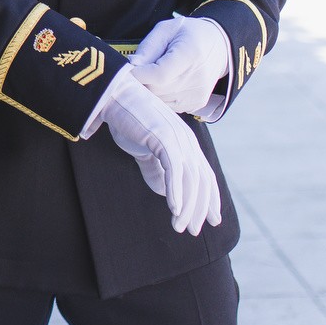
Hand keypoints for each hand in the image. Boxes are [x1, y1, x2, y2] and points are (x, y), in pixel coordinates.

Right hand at [92, 67, 222, 235]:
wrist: (113, 94)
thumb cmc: (127, 119)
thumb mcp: (145, 149)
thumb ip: (156, 168)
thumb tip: (164, 191)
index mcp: (186, 142)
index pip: (205, 175)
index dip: (210, 199)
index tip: (212, 220)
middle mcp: (187, 141)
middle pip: (202, 181)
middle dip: (200, 208)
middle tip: (193, 230)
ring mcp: (177, 139)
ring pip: (190, 180)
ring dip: (186, 207)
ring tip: (180, 227)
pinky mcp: (163, 138)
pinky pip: (174, 171)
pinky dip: (176, 192)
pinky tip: (173, 209)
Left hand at [127, 15, 230, 115]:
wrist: (218, 47)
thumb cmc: (189, 35)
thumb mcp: (167, 29)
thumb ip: (148, 47)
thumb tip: (131, 66)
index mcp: (191, 54)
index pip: (159, 75)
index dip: (139, 74)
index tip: (129, 69)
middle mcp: (198, 78)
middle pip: (157, 90)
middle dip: (141, 82)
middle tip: (138, 71)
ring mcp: (198, 95)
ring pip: (159, 101)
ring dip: (149, 91)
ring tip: (151, 75)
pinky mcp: (196, 104)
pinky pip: (167, 106)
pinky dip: (159, 97)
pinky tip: (163, 83)